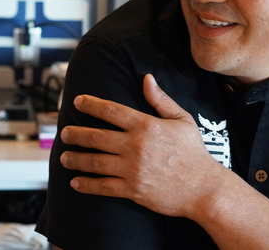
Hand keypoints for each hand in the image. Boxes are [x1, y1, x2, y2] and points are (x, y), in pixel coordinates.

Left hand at [59, 74, 227, 217]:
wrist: (204, 188)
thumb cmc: (195, 152)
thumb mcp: (182, 120)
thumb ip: (161, 100)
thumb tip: (146, 79)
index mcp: (146, 126)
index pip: (111, 111)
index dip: (91, 104)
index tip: (77, 101)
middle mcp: (135, 146)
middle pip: (96, 137)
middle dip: (75, 134)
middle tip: (65, 133)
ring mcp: (132, 169)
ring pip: (94, 162)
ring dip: (75, 159)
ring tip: (64, 156)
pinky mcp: (132, 190)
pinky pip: (103, 186)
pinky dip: (86, 184)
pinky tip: (76, 182)